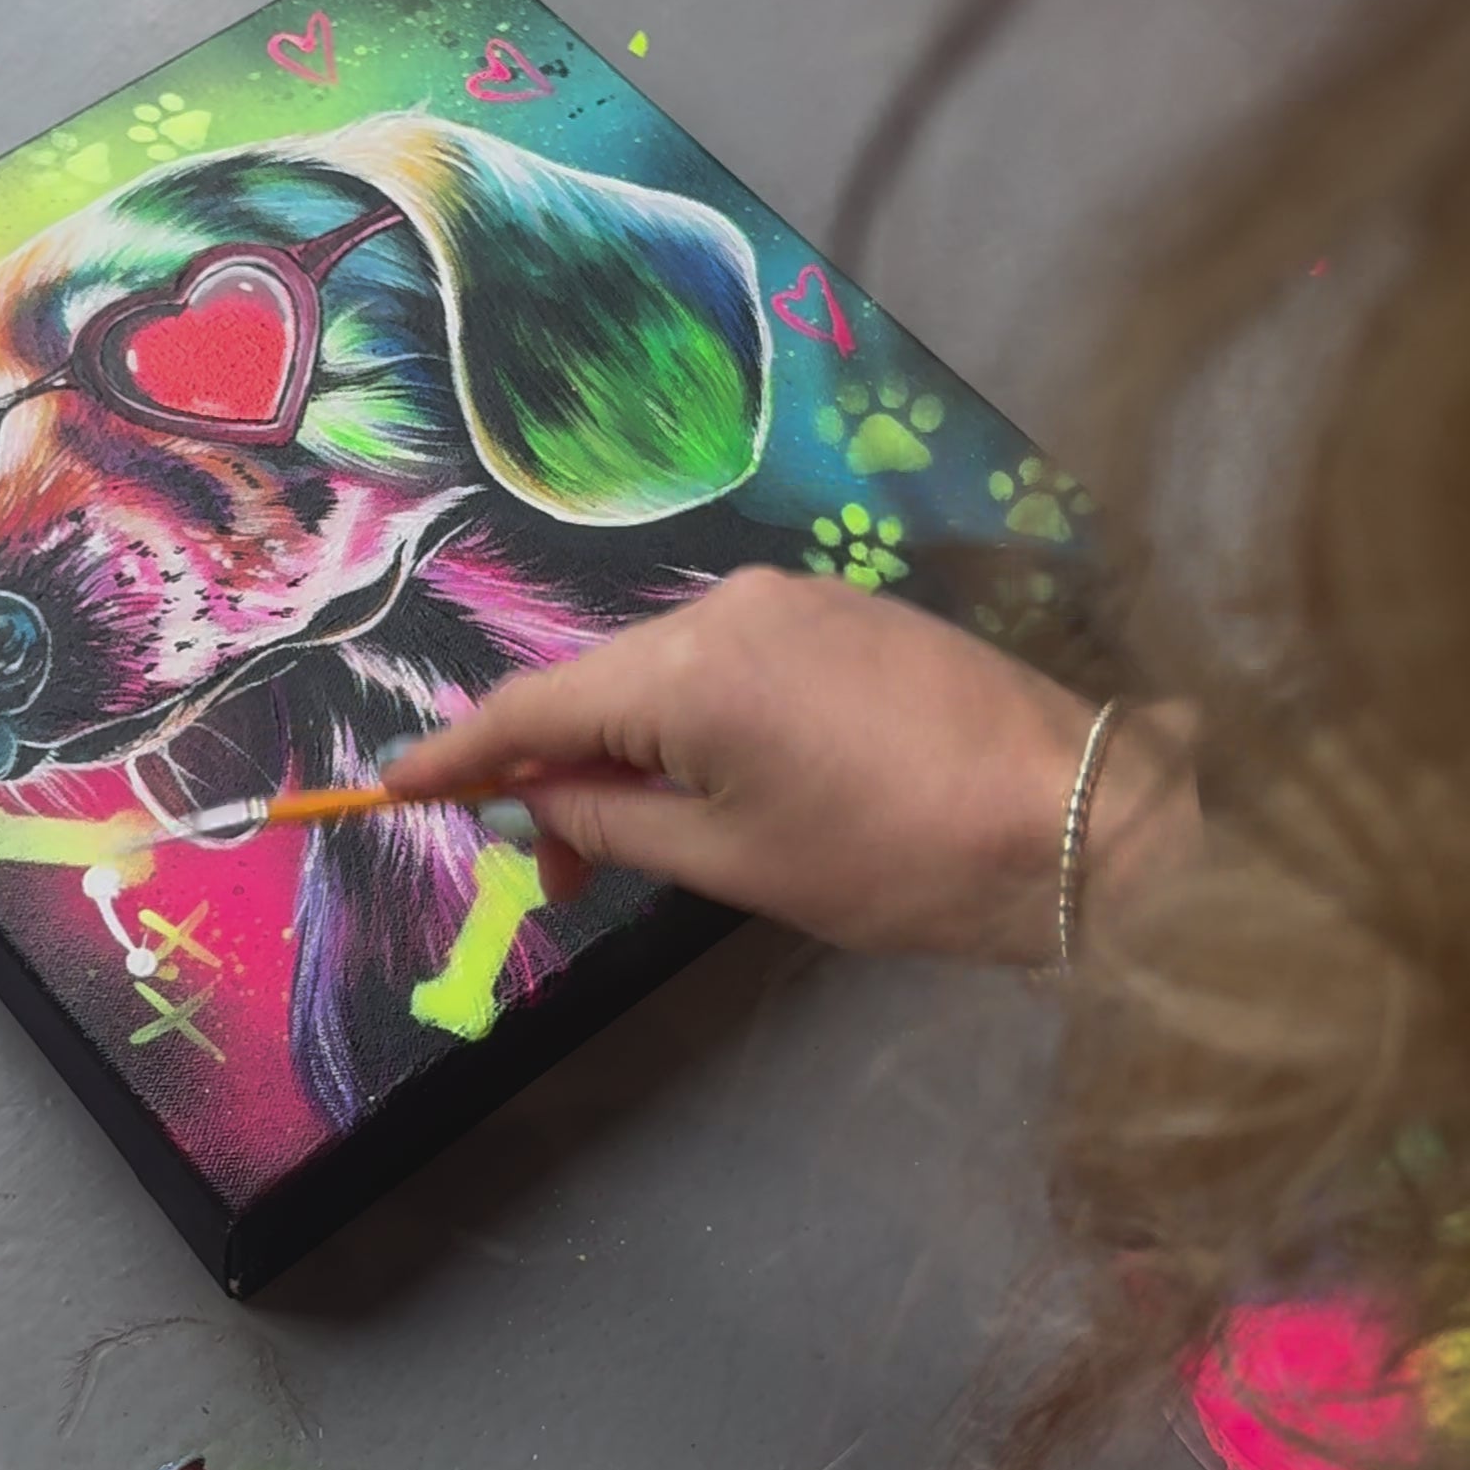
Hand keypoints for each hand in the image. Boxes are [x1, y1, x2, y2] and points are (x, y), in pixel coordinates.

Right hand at [387, 566, 1196, 961]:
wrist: (1076, 818)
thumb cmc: (898, 860)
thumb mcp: (734, 863)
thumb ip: (612, 823)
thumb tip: (537, 805)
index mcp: (688, 665)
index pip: (533, 709)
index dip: (459, 756)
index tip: (392, 787)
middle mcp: (728, 604)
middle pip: (595, 683)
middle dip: (554, 771)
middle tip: (553, 872)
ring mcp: (793, 597)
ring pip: (663, 671)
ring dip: (628, 748)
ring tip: (631, 842)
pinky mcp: (844, 610)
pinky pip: (728, 660)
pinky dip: (691, 721)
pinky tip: (704, 784)